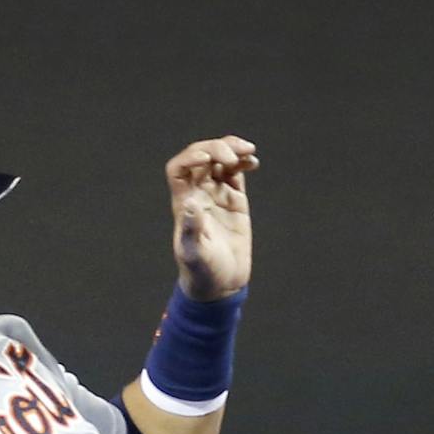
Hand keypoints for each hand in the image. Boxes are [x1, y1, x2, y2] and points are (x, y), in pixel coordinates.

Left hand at [167, 135, 257, 300]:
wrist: (222, 285)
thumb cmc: (202, 273)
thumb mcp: (195, 254)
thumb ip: (191, 230)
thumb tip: (190, 203)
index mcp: (184, 203)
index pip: (179, 169)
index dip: (190, 157)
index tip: (208, 158)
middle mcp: (199, 195)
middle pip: (201, 158)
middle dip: (216, 149)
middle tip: (233, 156)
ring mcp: (217, 196)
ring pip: (220, 162)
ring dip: (231, 150)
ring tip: (248, 151)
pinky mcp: (235, 202)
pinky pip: (236, 174)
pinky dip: (243, 163)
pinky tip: (253, 162)